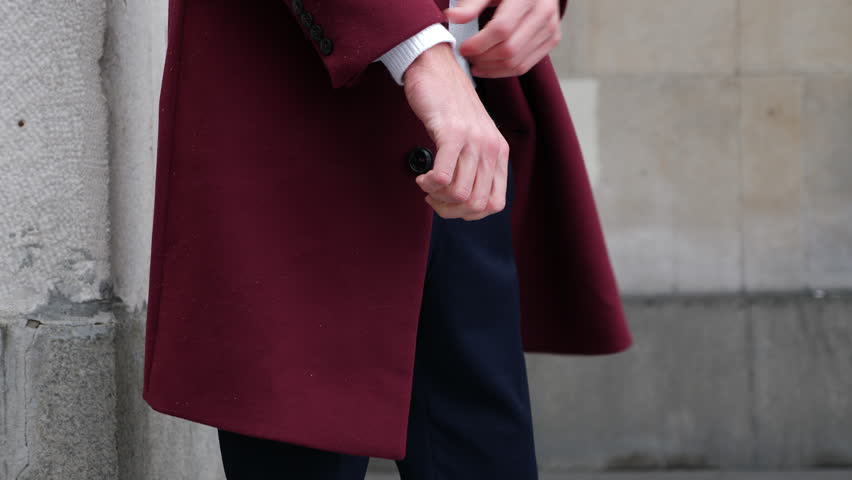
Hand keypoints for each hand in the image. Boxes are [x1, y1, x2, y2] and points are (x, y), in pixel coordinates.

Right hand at [402, 42, 509, 220]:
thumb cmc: (447, 104)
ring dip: (437, 197)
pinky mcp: (452, 133)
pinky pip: (443, 176)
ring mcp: (473, 140)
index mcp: (499, 153)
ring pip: (461, 195)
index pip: (494, 204)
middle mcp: (491, 148)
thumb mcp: (471, 137)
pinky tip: (422, 175)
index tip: (449, 202)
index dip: (468, 213)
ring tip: (426, 184)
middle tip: (433, 196)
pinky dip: (429, 184)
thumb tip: (460, 199)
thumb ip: (473, 164)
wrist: (435, 67)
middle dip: (449, 210)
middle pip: (476, 205)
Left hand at [445, 0, 561, 77]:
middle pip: (509, 50)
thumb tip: (451, 17)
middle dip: (483, 58)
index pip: (501, 29)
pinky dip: (504, 71)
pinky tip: (488, 66)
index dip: (479, 43)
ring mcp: (550, 28)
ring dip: (491, 69)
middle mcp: (544, 12)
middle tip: (467, 56)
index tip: (463, 48)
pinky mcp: (552, 39)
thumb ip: (471, 3)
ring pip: (517, 63)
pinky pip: (525, 66)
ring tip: (475, 63)